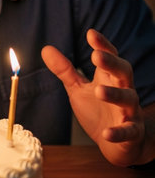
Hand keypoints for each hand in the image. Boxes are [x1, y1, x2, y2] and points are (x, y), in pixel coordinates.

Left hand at [41, 28, 151, 166]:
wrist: (116, 143)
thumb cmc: (97, 110)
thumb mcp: (77, 88)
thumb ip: (64, 70)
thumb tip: (45, 48)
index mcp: (108, 77)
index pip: (109, 57)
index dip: (102, 45)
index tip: (91, 33)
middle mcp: (123, 90)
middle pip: (123, 71)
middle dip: (111, 63)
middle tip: (96, 56)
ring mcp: (129, 111)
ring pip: (128, 99)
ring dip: (115, 94)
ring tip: (98, 90)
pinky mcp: (131, 132)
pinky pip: (128, 131)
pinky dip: (119, 132)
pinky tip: (107, 132)